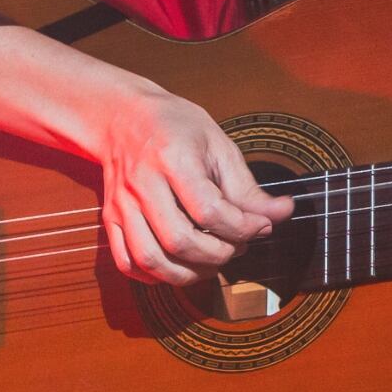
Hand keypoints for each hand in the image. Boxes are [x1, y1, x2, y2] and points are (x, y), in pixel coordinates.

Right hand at [93, 83, 291, 284]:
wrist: (122, 116)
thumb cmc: (175, 126)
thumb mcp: (219, 146)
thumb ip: (248, 187)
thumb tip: (280, 214)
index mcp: (173, 159)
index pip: (209, 211)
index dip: (242, 228)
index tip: (261, 227)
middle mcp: (143, 185)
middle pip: (179, 240)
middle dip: (218, 254)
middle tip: (238, 246)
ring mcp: (122, 205)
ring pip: (150, 258)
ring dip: (187, 273)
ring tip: (212, 262)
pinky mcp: (110, 219)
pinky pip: (126, 262)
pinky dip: (153, 276)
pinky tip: (178, 267)